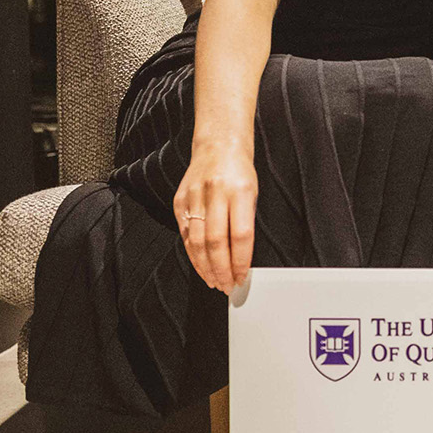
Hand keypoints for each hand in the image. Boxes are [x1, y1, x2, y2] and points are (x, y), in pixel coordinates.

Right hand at [173, 145, 256, 292]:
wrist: (217, 146)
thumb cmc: (240, 172)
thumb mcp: (252, 193)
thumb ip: (245, 223)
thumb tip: (240, 259)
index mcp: (240, 191)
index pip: (241, 235)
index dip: (240, 261)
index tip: (242, 277)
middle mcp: (215, 193)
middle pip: (216, 241)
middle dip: (221, 269)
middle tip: (226, 286)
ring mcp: (194, 196)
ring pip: (196, 241)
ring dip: (205, 267)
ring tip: (214, 281)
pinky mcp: (179, 200)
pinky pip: (184, 233)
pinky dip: (192, 253)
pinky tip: (200, 266)